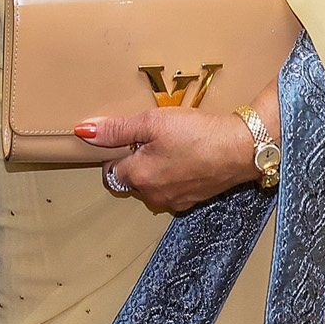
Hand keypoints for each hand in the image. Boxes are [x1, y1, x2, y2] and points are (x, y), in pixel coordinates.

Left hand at [77, 84, 280, 214]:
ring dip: (154, 167)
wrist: (241, 148)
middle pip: (131, 179)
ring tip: (170, 143)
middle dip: (135, 160)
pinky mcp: (193, 200)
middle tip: (151, 136)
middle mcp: (154, 196)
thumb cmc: (196, 133)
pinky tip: (186, 155)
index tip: (128, 136)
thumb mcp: (151, 122)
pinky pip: (172, 188)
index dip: (115, 151)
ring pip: (152, 185)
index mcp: (139, 178)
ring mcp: (175, 201)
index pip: (110, 170)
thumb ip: (116, 129)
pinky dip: (173, 174)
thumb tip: (83, 131)